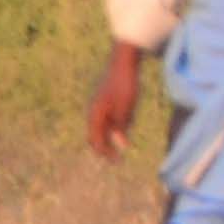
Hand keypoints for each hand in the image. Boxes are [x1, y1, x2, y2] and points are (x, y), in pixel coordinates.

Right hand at [88, 44, 144, 158]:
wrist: (124, 62)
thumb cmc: (124, 84)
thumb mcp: (126, 107)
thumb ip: (121, 125)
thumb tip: (121, 144)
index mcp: (95, 114)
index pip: (96, 140)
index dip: (105, 152)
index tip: (117, 161)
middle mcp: (94, 111)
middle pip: (96, 135)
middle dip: (105, 147)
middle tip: (117, 158)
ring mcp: (100, 105)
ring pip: (105, 126)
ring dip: (113, 134)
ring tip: (126, 137)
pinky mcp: (107, 100)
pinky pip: (111, 117)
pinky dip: (118, 123)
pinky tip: (129, 117)